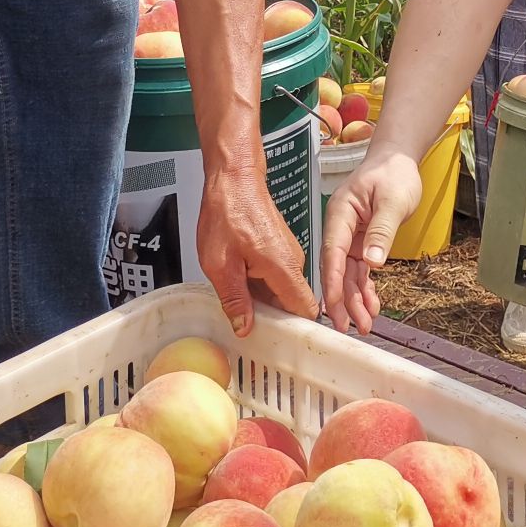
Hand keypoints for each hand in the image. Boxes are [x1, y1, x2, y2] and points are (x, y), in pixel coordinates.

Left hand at [197, 168, 316, 336]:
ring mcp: (288, 253)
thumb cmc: (227, 212)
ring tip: (241, 312)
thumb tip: (245, 327)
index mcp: (283, 269)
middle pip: (292, 304)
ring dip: (265, 303)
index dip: (297, 332)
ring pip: (282, 291)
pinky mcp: (279, 248)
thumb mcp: (221, 264)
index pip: (304, 311)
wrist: (234, 177)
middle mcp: (293, 262)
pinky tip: (239, 287)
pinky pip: (276, 277)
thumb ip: (235, 299)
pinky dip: (261, 287)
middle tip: (253, 337)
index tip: (285, 349)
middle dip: (275, 322)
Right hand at [320, 149, 423, 334]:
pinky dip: (365, 288)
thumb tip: (372, 262)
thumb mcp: (392, 200)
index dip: (332, 281)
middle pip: (337, 268)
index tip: (332, 306)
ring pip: (349, 274)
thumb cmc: (394, 172)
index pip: (332, 252)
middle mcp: (341, 227)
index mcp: (341, 213)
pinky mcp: (361, 241)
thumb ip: (382, 230)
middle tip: (348, 327)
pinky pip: (360, 269)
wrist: (398, 159)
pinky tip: (371, 306)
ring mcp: (350, 235)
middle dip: (342, 299)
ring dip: (355, 299)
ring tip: (364, 324)